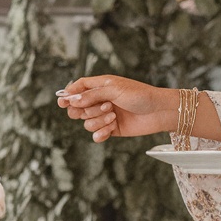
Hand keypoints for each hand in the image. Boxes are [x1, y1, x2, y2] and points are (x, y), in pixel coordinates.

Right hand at [57, 76, 176, 142]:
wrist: (159, 112)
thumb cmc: (140, 95)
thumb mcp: (114, 90)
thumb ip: (92, 95)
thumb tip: (72, 100)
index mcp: (101, 86)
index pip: (79, 88)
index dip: (69, 94)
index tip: (62, 102)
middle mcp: (101, 100)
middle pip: (78, 108)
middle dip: (85, 110)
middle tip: (103, 107)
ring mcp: (106, 115)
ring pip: (87, 122)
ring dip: (98, 121)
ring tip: (113, 117)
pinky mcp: (112, 129)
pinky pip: (97, 135)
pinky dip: (101, 133)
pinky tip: (110, 130)